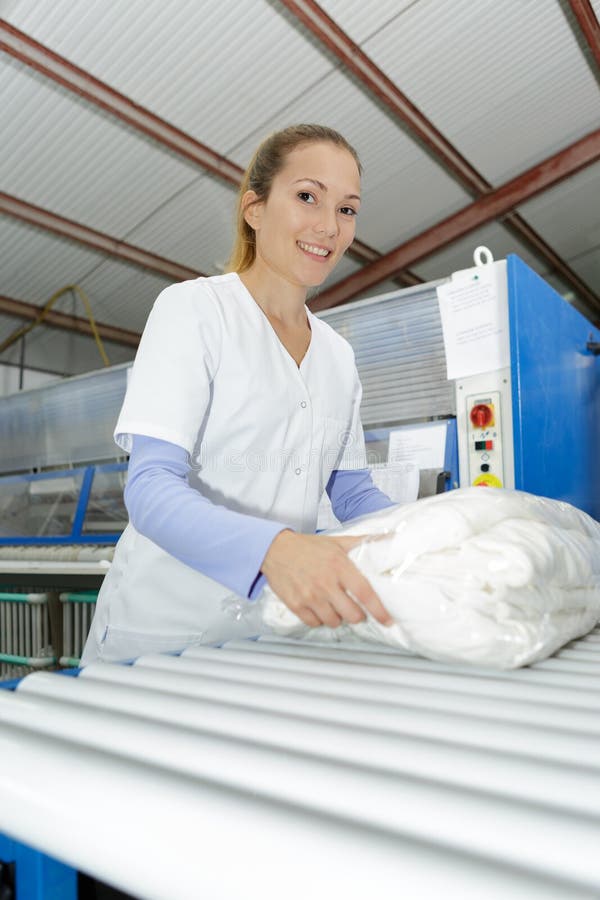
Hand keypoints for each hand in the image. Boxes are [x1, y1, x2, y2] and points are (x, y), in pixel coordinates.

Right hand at [261, 529, 392, 628]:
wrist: (275, 549)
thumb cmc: (309, 547)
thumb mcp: (338, 541)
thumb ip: (364, 542)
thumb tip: (393, 537)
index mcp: (339, 566)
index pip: (365, 593)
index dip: (379, 610)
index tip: (387, 620)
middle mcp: (325, 583)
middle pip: (352, 614)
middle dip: (357, 615)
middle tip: (355, 609)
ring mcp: (309, 596)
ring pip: (334, 622)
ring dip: (338, 618)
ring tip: (335, 607)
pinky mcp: (295, 604)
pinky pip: (314, 623)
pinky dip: (319, 619)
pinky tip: (319, 608)